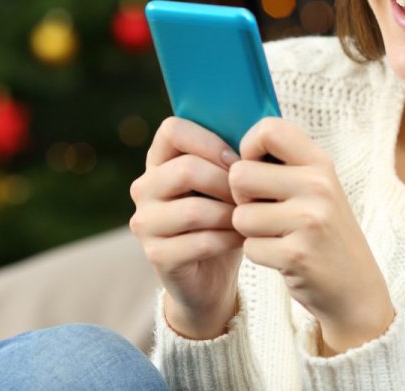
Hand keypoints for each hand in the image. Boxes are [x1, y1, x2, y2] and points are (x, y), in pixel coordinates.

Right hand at [129, 116, 244, 339]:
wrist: (211, 276)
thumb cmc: (223, 218)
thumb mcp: (224, 182)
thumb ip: (230, 157)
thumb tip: (260, 128)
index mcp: (158, 161)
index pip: (172, 130)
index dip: (209, 140)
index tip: (237, 160)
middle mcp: (144, 188)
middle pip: (186, 169)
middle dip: (227, 182)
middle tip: (249, 195)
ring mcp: (145, 223)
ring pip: (194, 210)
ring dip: (231, 214)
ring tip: (249, 218)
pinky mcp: (156, 255)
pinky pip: (199, 242)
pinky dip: (228, 240)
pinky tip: (243, 239)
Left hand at [229, 117, 395, 354]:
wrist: (356, 288)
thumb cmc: (323, 232)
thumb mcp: (315, 188)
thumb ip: (283, 164)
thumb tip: (227, 148)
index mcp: (320, 163)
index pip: (269, 128)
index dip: (248, 147)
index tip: (255, 168)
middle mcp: (318, 186)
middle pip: (240, 174)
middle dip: (241, 197)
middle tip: (264, 211)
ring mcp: (310, 220)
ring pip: (240, 215)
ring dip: (250, 230)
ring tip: (277, 235)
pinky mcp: (298, 255)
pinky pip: (249, 247)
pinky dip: (259, 255)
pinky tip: (283, 257)